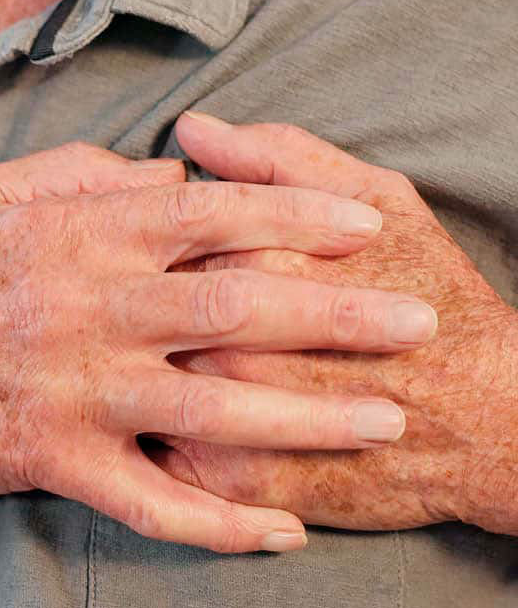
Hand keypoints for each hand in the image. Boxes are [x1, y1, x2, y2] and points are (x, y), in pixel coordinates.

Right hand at [0, 139, 437, 553]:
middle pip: (235, 309)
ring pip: (211, 407)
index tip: (366, 223)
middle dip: (336, 314)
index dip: (297, 215)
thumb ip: (83, 173)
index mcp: (76, 235)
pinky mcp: (53, 459)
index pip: (211, 215)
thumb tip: (168, 172)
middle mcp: (86, 309)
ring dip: (307, 417)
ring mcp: (72, 391)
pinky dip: (219, 522)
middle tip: (417, 320)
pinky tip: (279, 532)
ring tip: (383, 419)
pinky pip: (150, 500)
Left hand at [151, 112, 517, 534]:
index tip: (158, 253)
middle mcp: (226, 342)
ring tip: (141, 363)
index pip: (156, 240)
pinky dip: (145, 438)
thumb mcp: (379, 199)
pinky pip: (157, 461)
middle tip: (147, 316)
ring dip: (126, 375)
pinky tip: (154, 421)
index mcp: (249, 264)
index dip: (146, 244)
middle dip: (131, 313)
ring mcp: (226, 417)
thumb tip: (191, 129)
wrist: (494, 420)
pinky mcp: (233, 478)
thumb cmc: (434, 297)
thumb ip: (279, 158)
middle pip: (138, 319)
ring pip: (136, 389)